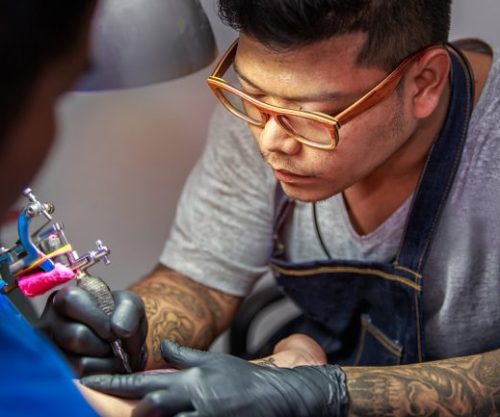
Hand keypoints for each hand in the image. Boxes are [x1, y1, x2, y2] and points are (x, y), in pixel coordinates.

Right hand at [38, 284, 147, 375]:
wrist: (120, 346)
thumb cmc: (121, 320)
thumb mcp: (131, 306)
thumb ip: (129, 310)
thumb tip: (119, 329)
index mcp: (66, 297)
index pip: (71, 301)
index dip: (98, 318)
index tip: (113, 329)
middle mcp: (49, 320)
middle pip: (77, 336)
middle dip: (104, 343)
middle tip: (113, 343)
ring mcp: (46, 348)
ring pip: (77, 362)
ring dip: (104, 361)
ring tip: (109, 354)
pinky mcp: (52, 371)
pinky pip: (79, 379)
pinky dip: (99, 374)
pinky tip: (102, 365)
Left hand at [81, 340, 348, 416]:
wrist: (273, 398)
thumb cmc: (241, 378)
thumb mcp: (212, 361)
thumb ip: (183, 355)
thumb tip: (161, 346)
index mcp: (187, 378)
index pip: (142, 380)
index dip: (113, 382)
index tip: (87, 381)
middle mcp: (190, 398)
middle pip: (149, 406)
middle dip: (130, 410)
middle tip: (118, 409)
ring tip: (139, 413)